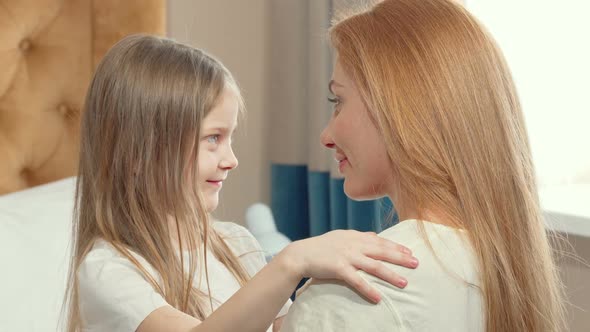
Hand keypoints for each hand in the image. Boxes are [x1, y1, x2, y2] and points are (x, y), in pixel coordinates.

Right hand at [277, 230, 418, 302]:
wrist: (300, 254)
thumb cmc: (321, 247)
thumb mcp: (341, 236)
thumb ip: (358, 236)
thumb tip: (374, 235)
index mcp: (355, 236)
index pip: (380, 241)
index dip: (396, 246)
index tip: (410, 252)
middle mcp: (353, 244)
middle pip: (382, 251)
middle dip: (401, 257)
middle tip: (417, 264)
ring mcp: (346, 256)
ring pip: (373, 266)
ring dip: (390, 275)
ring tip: (404, 283)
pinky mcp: (338, 268)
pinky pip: (356, 280)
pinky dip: (368, 289)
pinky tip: (379, 298)